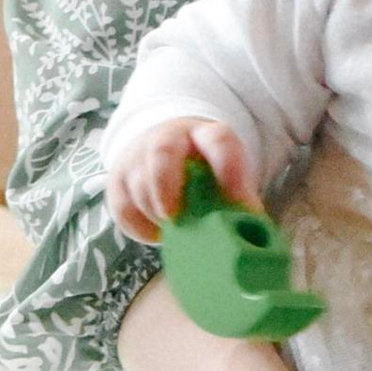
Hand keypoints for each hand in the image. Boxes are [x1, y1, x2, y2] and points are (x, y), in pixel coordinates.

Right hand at [104, 114, 259, 244]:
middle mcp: (169, 138)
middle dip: (166, 184)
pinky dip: (137, 226)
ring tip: (172, 230)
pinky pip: (120, 205)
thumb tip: (253, 231)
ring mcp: (139, 155)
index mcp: (206, 136)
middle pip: (162, 150)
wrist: (163, 151)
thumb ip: (239, 200)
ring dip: (153, 211)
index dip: (227, 167)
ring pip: (137, 179)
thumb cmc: (204, 173)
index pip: (218, 140)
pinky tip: (155, 234)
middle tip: (174, 217)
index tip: (234, 198)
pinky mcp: (118, 178)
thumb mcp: (226, 177)